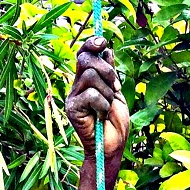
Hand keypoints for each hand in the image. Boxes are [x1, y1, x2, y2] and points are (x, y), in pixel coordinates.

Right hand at [66, 37, 129, 160]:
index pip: (84, 53)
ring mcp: (73, 97)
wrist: (112, 148)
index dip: (91, 44)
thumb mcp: (116, 92)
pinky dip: (103, 104)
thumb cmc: (115, 124)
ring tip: (107, 107)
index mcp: (86, 80)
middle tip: (115, 88)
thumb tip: (107, 49)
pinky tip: (101, 116)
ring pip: (91, 75)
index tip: (103, 42)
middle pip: (87, 60)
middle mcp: (77, 86)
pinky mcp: (72, 109)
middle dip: (106, 71)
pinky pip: (91, 94)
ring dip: (107, 92)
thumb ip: (110, 72)